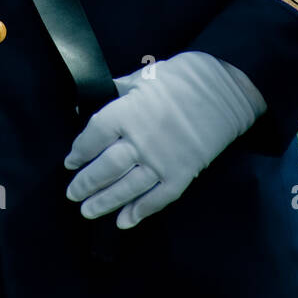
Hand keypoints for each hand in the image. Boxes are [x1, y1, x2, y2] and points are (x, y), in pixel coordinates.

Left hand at [64, 52, 263, 229]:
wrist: (227, 89)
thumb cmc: (183, 77)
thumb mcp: (145, 76)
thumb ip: (119, 90)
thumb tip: (97, 97)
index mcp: (129, 111)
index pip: (94, 136)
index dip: (80, 151)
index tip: (71, 161)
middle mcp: (142, 140)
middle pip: (105, 167)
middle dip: (86, 183)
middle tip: (72, 193)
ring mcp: (163, 160)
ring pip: (127, 187)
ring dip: (105, 202)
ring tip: (87, 211)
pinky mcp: (183, 173)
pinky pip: (158, 198)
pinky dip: (140, 211)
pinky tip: (124, 221)